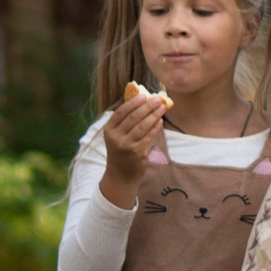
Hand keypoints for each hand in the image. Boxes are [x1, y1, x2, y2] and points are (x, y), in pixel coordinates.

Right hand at [97, 93, 166, 208]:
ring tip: (162, 107)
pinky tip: (160, 121)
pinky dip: (155, 127)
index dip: (133, 103)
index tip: (144, 96)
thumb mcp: (117, 136)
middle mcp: (115, 137)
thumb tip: (141, 102)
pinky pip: (148, 136)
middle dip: (147, 107)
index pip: (120, 112)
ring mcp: (126, 145)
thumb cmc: (121, 150)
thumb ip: (125, 121)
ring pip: (142, 126)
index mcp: (109, 130)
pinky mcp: (137, 152)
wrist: (121, 174)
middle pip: (133, 117)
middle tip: (157, 99)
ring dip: (154, 115)